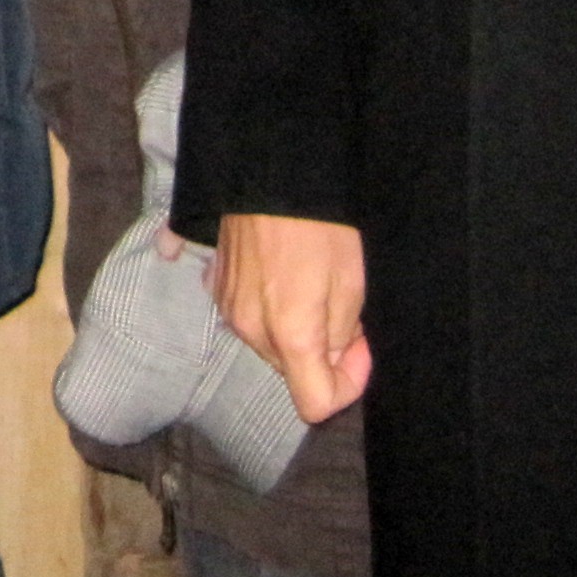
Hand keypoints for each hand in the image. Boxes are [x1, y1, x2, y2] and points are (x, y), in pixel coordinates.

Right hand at [213, 212, 373, 423]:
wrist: (271, 171)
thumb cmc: (320, 224)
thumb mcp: (351, 282)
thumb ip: (342, 334)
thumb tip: (332, 354)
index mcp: (290, 336)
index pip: (314, 404)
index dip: (347, 385)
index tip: (360, 348)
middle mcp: (251, 331)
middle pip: (291, 373)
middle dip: (322, 355)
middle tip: (343, 312)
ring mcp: (228, 309)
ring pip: (269, 346)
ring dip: (294, 333)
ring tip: (312, 287)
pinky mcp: (216, 285)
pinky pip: (248, 318)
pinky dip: (268, 311)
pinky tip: (282, 276)